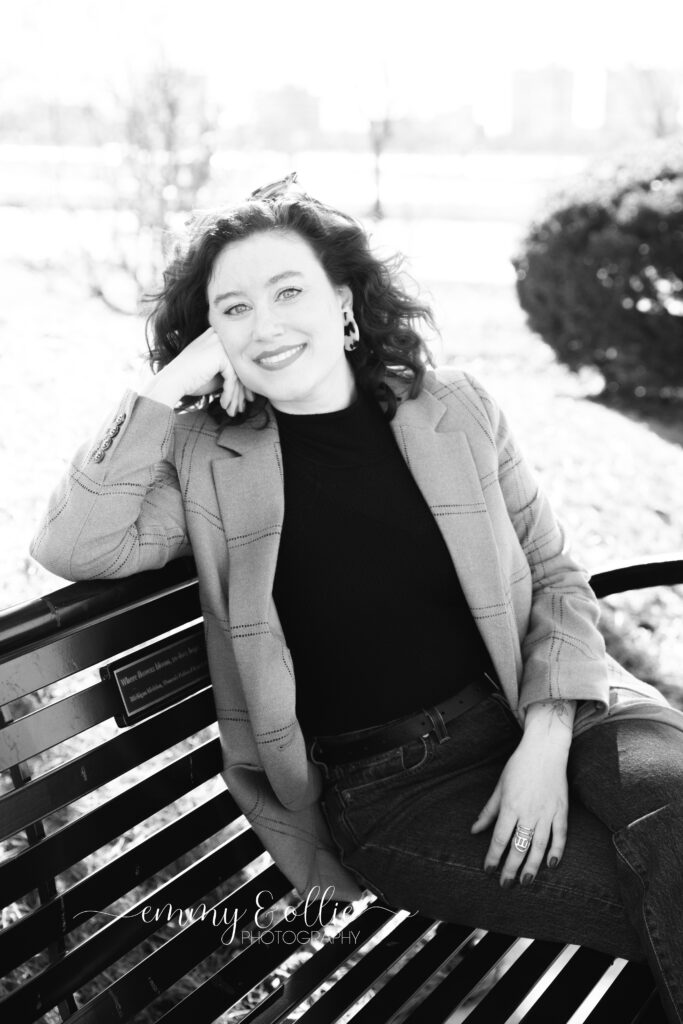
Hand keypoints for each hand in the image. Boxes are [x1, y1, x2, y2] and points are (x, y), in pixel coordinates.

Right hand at [139, 327, 253, 413]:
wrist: (172, 381)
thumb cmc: (190, 379)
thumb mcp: (214, 373)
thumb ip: (230, 372)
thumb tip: (248, 384)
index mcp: (217, 337)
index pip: (236, 360)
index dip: (241, 382)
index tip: (245, 398)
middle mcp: (219, 337)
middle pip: (239, 367)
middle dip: (242, 391)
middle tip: (242, 407)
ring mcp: (220, 344)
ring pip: (237, 374)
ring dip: (235, 395)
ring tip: (232, 410)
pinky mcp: (221, 356)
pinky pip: (232, 378)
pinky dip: (229, 393)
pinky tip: (224, 404)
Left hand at [470, 731, 568, 886]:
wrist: (545, 749)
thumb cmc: (519, 766)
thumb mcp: (499, 786)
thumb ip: (488, 811)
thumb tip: (474, 830)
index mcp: (510, 806)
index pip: (499, 839)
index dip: (493, 857)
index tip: (488, 869)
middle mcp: (528, 813)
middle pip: (518, 847)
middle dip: (510, 868)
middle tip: (505, 885)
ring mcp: (547, 812)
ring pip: (540, 846)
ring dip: (532, 866)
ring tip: (525, 881)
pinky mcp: (561, 810)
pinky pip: (560, 835)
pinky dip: (557, 851)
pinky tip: (551, 864)